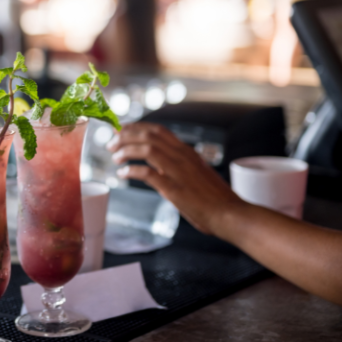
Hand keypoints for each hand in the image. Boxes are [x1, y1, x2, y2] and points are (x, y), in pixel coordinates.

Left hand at [107, 122, 243, 235]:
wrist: (231, 214)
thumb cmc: (215, 199)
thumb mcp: (196, 174)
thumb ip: (177, 168)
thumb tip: (157, 168)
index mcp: (187, 152)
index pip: (158, 130)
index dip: (137, 127)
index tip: (121, 129)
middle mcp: (182, 156)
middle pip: (148, 135)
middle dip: (126, 136)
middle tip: (111, 142)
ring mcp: (179, 171)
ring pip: (146, 149)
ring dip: (126, 150)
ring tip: (115, 157)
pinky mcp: (174, 188)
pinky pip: (147, 173)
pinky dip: (131, 171)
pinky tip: (122, 174)